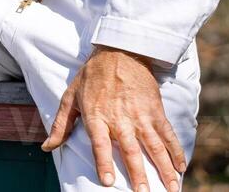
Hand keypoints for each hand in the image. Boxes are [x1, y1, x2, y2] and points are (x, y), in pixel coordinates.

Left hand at [40, 45, 186, 191]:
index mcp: (98, 116)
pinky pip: (167, 134)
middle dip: (139, 176)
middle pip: (131, 151)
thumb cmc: (92, 75)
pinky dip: (176, 150)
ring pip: (154, 147)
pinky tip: (181, 165)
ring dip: (165, 169)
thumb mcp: (70, 97)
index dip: (104, 163)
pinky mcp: (156, 110)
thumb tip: (47, 147)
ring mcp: (141, 115)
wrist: (119, 50)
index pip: (100, 145)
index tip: (107, 182)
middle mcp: (121, 119)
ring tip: (172, 188)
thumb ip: (60, 125)